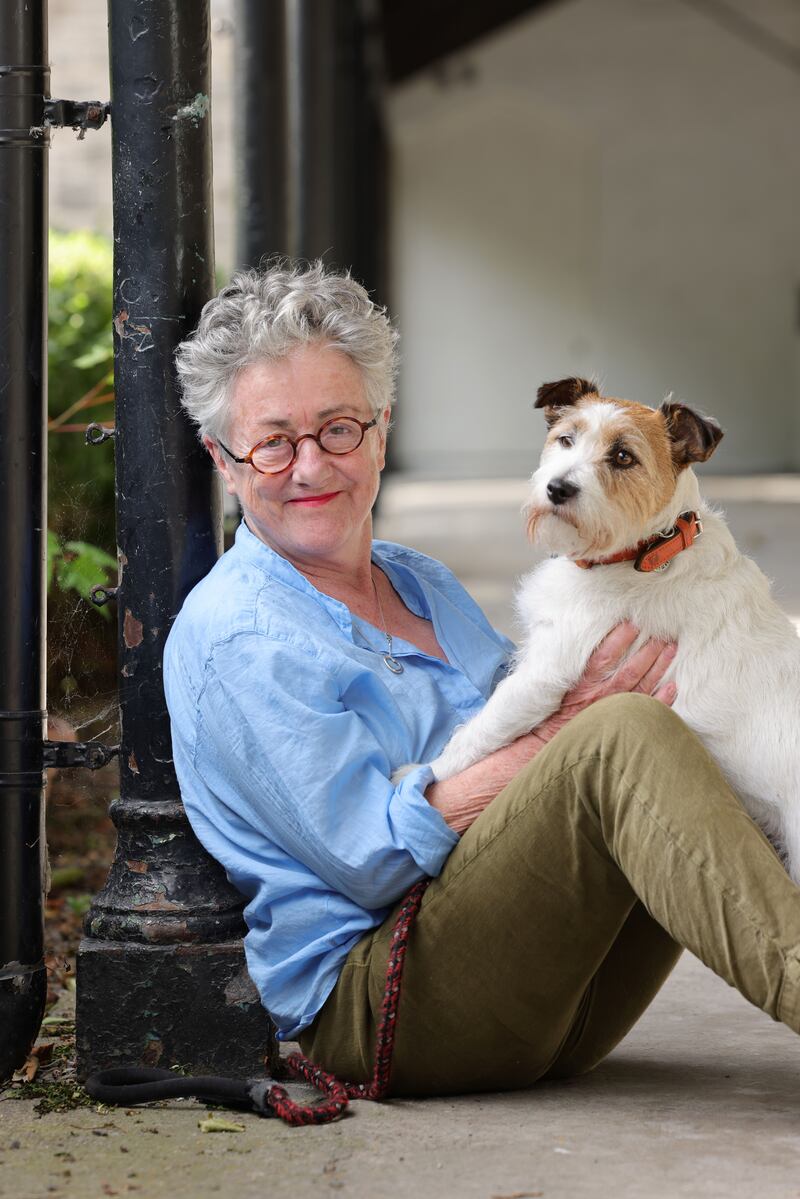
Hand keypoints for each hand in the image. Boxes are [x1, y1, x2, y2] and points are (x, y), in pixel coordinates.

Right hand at [532, 621, 676, 745]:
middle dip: (648, 650)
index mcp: (583, 685)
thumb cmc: (554, 713)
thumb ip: (565, 667)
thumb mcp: (554, 687)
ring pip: (642, 686)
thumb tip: (570, 638)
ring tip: (670, 648)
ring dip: (659, 667)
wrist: (552, 746)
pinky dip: (662, 699)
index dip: (618, 640)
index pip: (603, 658)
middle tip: (662, 633)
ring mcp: (615, 711)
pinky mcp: (623, 724)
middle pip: (630, 670)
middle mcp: (601, 697)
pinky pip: (646, 710)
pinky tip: (673, 686)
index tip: (631, 624)